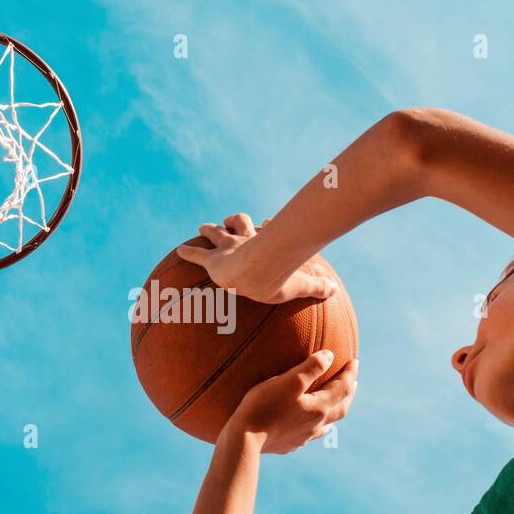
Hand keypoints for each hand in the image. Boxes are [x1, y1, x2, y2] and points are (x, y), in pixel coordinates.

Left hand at [177, 213, 337, 303]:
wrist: (256, 273)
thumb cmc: (279, 278)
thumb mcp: (302, 283)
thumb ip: (318, 286)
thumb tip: (335, 290)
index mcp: (266, 244)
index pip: (265, 231)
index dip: (265, 228)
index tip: (266, 223)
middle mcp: (246, 241)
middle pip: (240, 224)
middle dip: (236, 222)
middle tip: (229, 222)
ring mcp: (228, 248)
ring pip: (217, 232)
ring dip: (210, 230)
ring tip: (202, 228)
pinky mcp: (214, 261)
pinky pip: (198, 255)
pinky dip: (188, 253)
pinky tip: (178, 251)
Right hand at [223, 351, 358, 453]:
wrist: (244, 440)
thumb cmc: (264, 406)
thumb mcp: (289, 381)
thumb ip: (311, 367)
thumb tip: (330, 355)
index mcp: (319, 407)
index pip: (343, 388)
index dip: (350, 373)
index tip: (354, 361)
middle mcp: (316, 424)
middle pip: (341, 407)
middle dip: (348, 392)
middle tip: (353, 382)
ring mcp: (304, 436)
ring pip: (328, 423)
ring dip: (336, 410)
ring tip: (337, 403)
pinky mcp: (290, 444)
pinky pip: (311, 435)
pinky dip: (318, 426)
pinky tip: (312, 426)